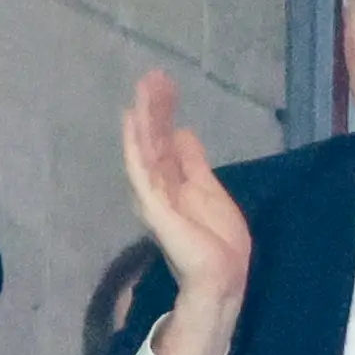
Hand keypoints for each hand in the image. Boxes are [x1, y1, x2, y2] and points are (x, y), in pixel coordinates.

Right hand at [119, 73, 251, 354]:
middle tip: (150, 75)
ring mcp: (156, 197)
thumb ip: (193, 164)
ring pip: (146, 150)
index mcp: (175, 184)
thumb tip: (184, 132)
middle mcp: (161, 187)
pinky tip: (132, 121)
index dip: (163, 114)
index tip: (162, 85)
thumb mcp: (209, 191)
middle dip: (152, 109)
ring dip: (143, 119)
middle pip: (154, 141)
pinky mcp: (156, 207)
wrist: (222, 278)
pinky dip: (135, 145)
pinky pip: (142, 170)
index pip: (164, 142)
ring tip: (141, 89)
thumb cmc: (219, 243)